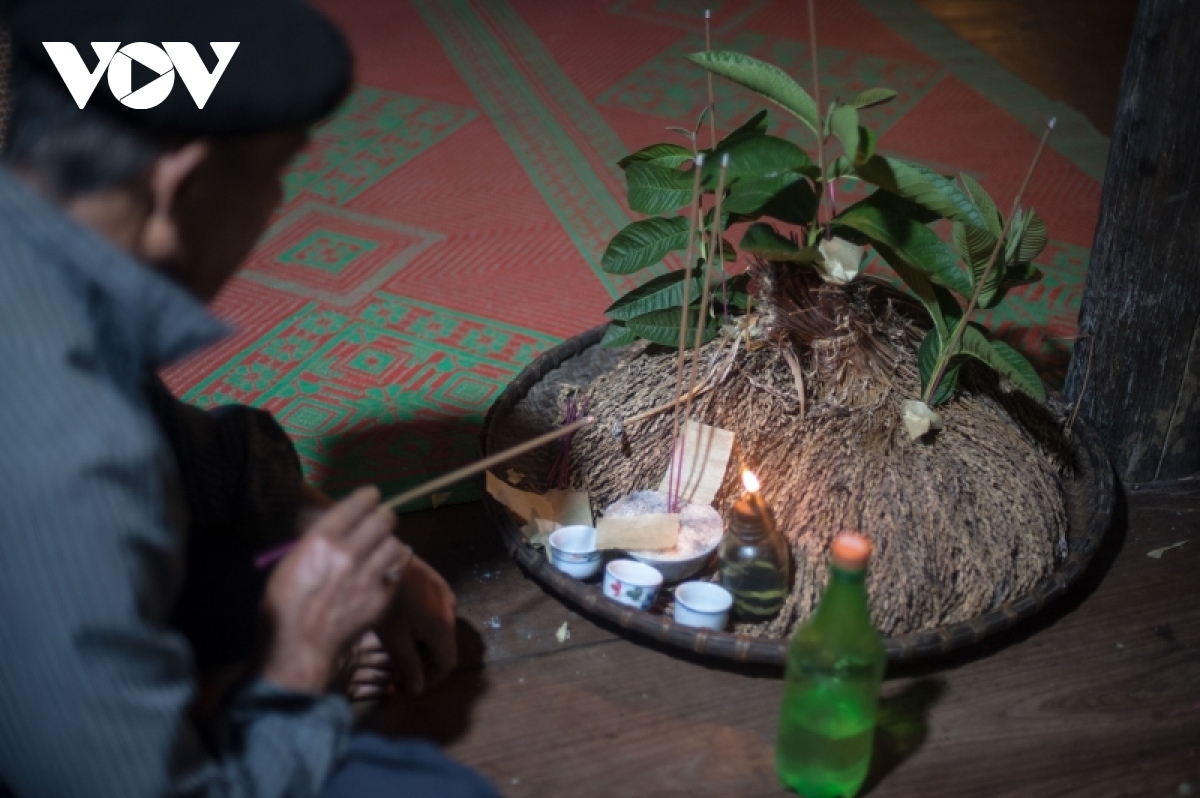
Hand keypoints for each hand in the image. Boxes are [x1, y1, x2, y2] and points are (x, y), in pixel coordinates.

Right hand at [259, 486, 410, 692]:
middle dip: (384, 517)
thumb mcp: (289, 564)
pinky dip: (391, 570)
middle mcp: (348, 553)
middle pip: (383, 520)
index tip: (372, 496)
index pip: (357, 505)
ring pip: (396, 544)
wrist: (299, 649)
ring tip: (384, 547)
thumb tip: (334, 524)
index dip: (368, 497)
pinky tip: (384, 573)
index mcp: (320, 541)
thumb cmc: (284, 607)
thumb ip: (314, 541)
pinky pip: (396, 573)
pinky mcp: (382, 597)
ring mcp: (369, 576)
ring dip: (390, 543)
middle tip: (382, 520)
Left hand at [375, 556, 457, 694]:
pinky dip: (424, 625)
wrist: (385, 556)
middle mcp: (452, 611)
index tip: (406, 684)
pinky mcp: (437, 582)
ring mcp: (446, 593)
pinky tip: (403, 621)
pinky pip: (437, 612)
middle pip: (444, 647)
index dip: (430, 680)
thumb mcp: (394, 640)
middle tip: (398, 667)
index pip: (447, 665)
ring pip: (440, 629)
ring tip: (399, 644)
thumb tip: (419, 690)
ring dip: (423, 643)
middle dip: (424, 662)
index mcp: (444, 628)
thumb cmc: (388, 602)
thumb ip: (409, 666)